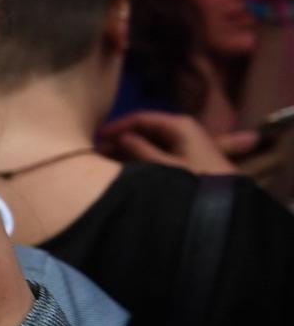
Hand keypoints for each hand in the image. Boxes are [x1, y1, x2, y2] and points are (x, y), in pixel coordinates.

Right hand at [98, 111, 239, 174]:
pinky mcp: (189, 159)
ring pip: (152, 142)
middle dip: (122, 140)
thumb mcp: (163, 167)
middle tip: (98, 153)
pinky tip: (128, 169)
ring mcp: (188, 144)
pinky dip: (143, 159)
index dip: (117, 126)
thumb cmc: (195, 182)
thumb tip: (120, 138)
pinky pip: (160, 153)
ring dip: (131, 151)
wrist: (229, 207)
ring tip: (108, 162)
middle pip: (146, 130)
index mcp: (179, 125)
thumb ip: (139, 150)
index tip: (96, 137)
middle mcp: (184, 130)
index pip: (141, 118)